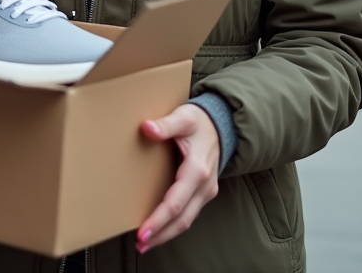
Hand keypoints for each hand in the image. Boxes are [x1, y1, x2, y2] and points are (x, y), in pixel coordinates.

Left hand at [136, 104, 220, 252]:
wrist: (221, 126)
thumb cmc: (199, 122)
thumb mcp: (184, 117)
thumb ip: (166, 124)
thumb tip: (147, 128)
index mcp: (197, 170)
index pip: (175, 203)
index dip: (158, 219)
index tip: (142, 231)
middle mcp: (204, 186)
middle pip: (182, 219)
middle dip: (161, 234)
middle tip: (140, 244)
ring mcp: (206, 192)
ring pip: (186, 220)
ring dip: (166, 234)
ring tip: (145, 243)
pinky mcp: (203, 194)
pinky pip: (188, 214)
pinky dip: (173, 225)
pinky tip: (159, 230)